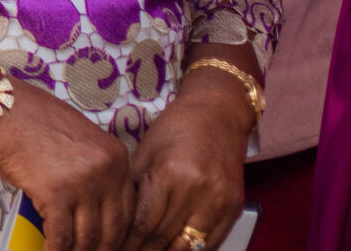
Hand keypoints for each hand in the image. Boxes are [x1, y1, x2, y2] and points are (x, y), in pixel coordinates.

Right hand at [0, 80, 133, 250]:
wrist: (3, 110)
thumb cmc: (35, 121)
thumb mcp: (82, 138)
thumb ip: (96, 168)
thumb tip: (98, 206)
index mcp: (116, 156)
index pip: (128, 210)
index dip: (117, 235)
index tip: (106, 244)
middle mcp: (106, 170)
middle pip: (112, 228)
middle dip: (99, 248)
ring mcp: (82, 183)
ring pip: (86, 238)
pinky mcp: (56, 194)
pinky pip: (61, 236)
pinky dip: (55, 250)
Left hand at [118, 76, 252, 250]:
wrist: (218, 113)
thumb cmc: (178, 127)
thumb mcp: (146, 151)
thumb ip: (136, 187)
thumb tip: (121, 221)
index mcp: (169, 174)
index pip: (144, 223)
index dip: (128, 242)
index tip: (117, 247)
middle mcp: (196, 191)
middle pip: (164, 238)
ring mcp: (218, 202)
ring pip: (188, 247)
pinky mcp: (233, 208)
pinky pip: (211, 243)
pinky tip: (176, 249)